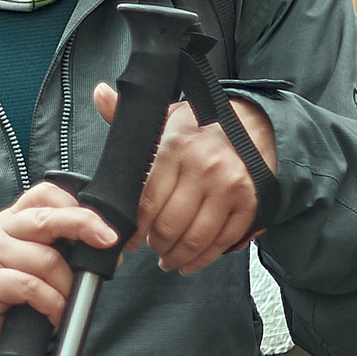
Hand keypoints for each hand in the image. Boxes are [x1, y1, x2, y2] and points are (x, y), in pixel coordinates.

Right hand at [0, 179, 119, 338]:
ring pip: (46, 261)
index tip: (104, 226)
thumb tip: (105, 244)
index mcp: (15, 217)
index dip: (76, 205)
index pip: (45, 194)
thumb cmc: (13, 287)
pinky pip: (32, 287)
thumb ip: (61, 245)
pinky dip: (53, 304)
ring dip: (67, 286)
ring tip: (68, 303)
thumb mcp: (36, 258)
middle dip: (84, 226)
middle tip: (109, 242)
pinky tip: (55, 314)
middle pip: (46, 220)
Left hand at [93, 83, 277, 275]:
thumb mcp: (164, 115)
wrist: (255, 124)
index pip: (147, 201)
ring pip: (196, 238)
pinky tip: (191, 261)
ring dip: (178, 256)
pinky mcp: (249, 203)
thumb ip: (128, 113)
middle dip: (156, 244)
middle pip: (170, 225)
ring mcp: (229, 187)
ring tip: (168, 259)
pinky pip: (223, 241)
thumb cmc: (201, 125)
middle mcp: (204, 168)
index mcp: (176, 148)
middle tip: (150, 248)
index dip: (134, 228)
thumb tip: (100, 94)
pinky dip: (205, 258)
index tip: (128, 240)